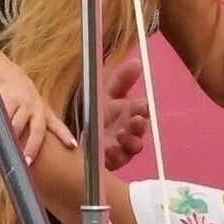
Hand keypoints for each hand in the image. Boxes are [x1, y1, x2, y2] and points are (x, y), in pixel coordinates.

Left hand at [101, 52, 149, 170]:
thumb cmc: (99, 112)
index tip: (141, 106)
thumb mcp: (106, 93)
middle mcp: (130, 130)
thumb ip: (122, 80)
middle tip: (136, 120)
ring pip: (134, 146)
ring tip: (121, 134)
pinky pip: (118, 161)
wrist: (81, 135)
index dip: (142, 108)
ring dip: (130, 140)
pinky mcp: (112, 161)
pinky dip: (115, 155)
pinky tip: (109, 149)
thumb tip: (137, 62)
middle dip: (140, 125)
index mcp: (130, 112)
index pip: (141, 109)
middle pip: (140, 129)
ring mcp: (122, 147)